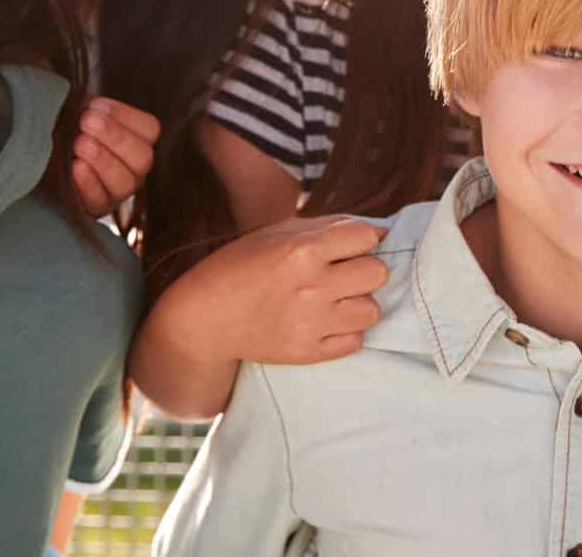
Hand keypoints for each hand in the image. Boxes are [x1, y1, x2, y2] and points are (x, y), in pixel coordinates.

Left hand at [71, 97, 158, 217]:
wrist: (44, 171)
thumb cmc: (68, 137)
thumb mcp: (79, 118)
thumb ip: (86, 108)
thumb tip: (80, 95)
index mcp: (137, 141)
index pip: (149, 129)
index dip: (124, 115)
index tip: (95, 105)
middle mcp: (134, 169)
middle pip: (142, 156)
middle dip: (115, 136)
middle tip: (87, 121)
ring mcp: (118, 192)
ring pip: (125, 180)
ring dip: (103, 159)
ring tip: (79, 143)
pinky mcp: (97, 209)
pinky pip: (100, 199)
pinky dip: (88, 182)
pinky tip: (75, 167)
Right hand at [167, 214, 388, 365]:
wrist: (203, 320)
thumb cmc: (240, 266)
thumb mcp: (278, 233)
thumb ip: (329, 227)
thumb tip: (378, 231)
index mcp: (302, 251)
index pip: (366, 237)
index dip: (361, 239)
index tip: (347, 246)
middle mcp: (310, 287)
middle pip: (378, 273)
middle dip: (364, 268)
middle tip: (342, 273)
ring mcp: (310, 323)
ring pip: (372, 310)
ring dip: (358, 302)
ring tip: (335, 299)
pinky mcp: (308, 353)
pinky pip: (355, 341)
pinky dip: (345, 331)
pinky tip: (325, 321)